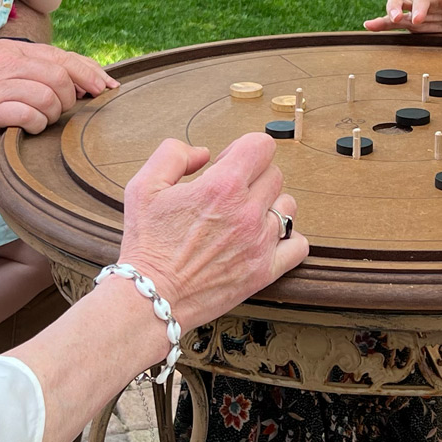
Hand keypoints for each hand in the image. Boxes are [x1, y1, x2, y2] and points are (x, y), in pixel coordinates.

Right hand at [0, 41, 118, 137]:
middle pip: (63, 78)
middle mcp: (10, 64)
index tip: (107, 86)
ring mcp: (0, 85)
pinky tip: (26, 128)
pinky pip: (29, 116)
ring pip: (51, 98)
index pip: (63, 58)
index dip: (90, 72)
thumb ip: (17, 64)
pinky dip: (35, 125)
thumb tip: (48, 77)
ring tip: (40, 120)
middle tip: (63, 111)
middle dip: (72, 98)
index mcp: (13, 51)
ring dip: (53, 114)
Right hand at [118, 133, 308, 333]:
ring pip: (288, 206)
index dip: (242, 149)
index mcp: (221, 187)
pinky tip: (264, 239)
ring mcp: (260, 243)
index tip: (226, 165)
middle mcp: (247, 213)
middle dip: (252, 176)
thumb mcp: (144, 185)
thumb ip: (173, 155)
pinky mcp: (264, 271)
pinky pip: (298, 245)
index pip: (261, 146)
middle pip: (274, 174)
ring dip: (270, 205)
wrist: (152, 296)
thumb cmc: (146, 244)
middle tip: (228, 194)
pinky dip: (287, 239)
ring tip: (244, 217)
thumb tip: (203, 153)